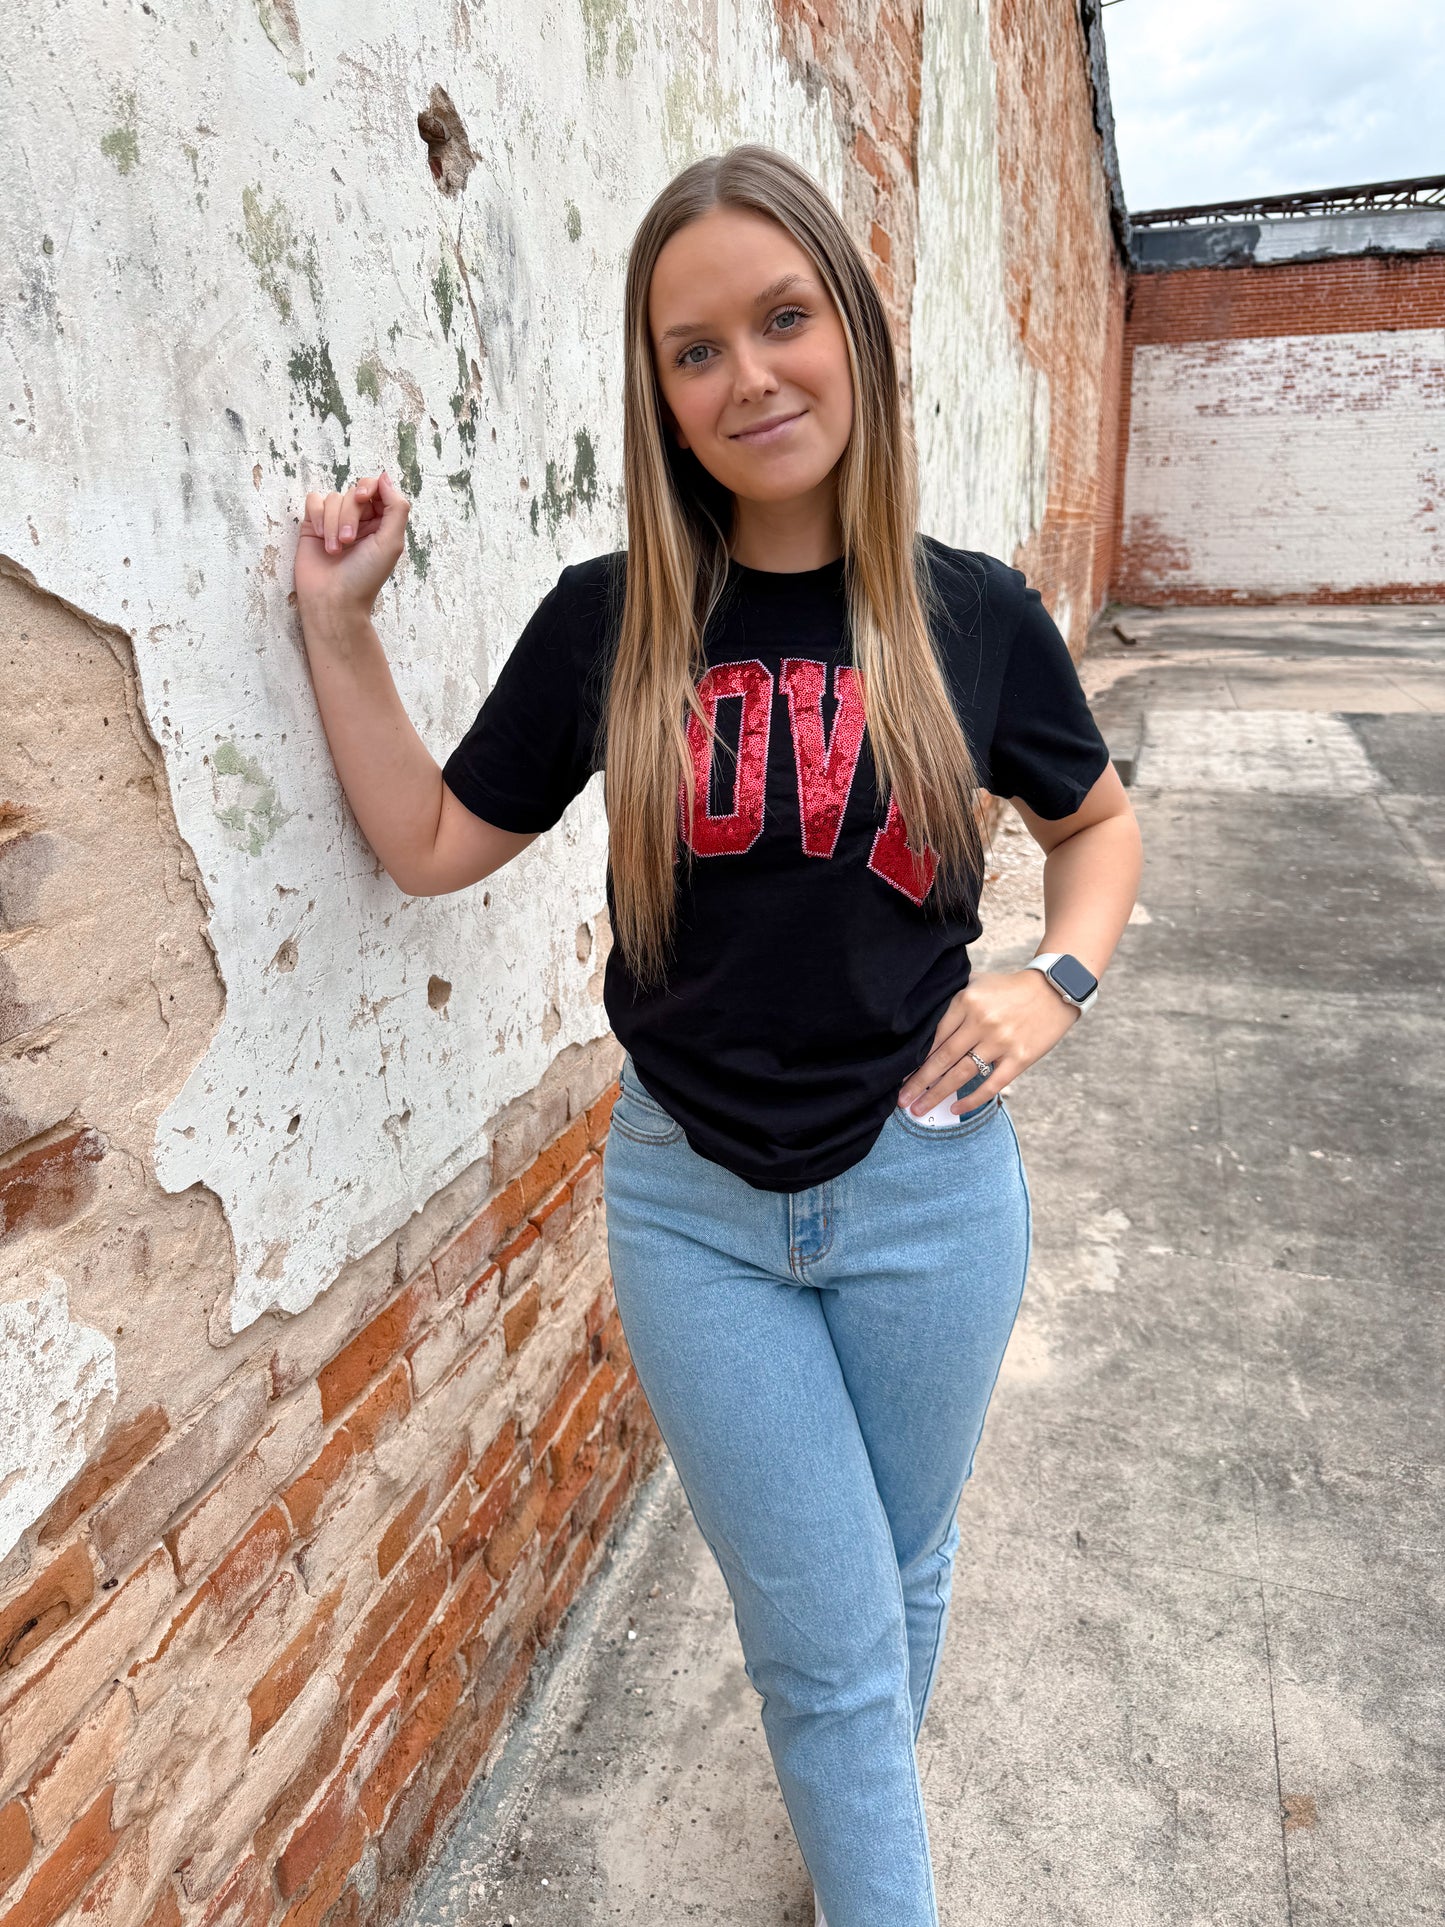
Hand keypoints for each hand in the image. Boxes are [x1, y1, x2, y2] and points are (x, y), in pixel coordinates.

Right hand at [294, 472, 409, 620]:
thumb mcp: (391, 543)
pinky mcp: (314, 525)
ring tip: (335, 550)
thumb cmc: (364, 577)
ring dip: (333, 523)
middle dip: (350, 514)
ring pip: (333, 498)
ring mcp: (335, 522)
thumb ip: (396, 507)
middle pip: (354, 492)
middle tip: (348, 541)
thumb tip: (385, 477)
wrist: (333, 601)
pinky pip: (314, 501)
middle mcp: (359, 521)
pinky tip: (320, 537)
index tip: (364, 499)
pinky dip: (318, 516)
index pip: (377, 489)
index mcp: (381, 523)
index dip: (370, 488)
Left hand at [898, 968, 1079, 1116]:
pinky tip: (954, 1109)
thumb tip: (923, 1022)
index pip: (934, 1036)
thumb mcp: (977, 983)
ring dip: (937, 1094)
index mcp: (966, 1001)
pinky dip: (971, 1099)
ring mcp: (1001, 1041)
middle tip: (902, 1100)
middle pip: (942, 1058)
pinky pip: (991, 1084)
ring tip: (919, 1108)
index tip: (900, 1075)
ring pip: (961, 1074)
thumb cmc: (1010, 988)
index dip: (915, 1059)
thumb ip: (952, 999)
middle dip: (919, 1082)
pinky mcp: (1020, 1057)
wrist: (1054, 988)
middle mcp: (981, 1022)